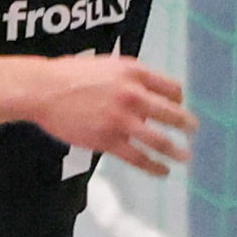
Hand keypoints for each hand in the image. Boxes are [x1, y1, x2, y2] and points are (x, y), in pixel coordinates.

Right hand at [22, 55, 196, 176]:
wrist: (43, 90)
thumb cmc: (69, 75)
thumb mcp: (106, 66)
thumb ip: (127, 78)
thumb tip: (143, 96)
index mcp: (134, 72)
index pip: (171, 88)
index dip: (178, 99)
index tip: (178, 107)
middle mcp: (133, 95)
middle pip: (171, 113)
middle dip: (187, 125)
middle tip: (193, 131)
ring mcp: (122, 119)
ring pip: (159, 139)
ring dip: (177, 150)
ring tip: (186, 157)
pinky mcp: (108, 140)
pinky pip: (138, 157)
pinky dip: (154, 166)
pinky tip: (162, 171)